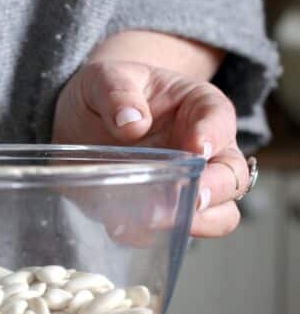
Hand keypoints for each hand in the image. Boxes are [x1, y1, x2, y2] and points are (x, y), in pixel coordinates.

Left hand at [53, 60, 249, 236]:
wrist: (81, 119)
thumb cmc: (105, 91)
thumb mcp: (103, 78)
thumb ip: (117, 92)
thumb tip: (131, 122)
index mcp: (197, 107)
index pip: (219, 118)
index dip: (213, 135)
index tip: (197, 149)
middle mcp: (203, 150)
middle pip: (232, 175)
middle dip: (214, 190)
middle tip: (190, 198)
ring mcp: (185, 184)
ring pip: (217, 213)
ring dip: (194, 222)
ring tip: (155, 218)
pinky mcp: (159, 210)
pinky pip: (168, 231)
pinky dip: (151, 234)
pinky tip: (122, 227)